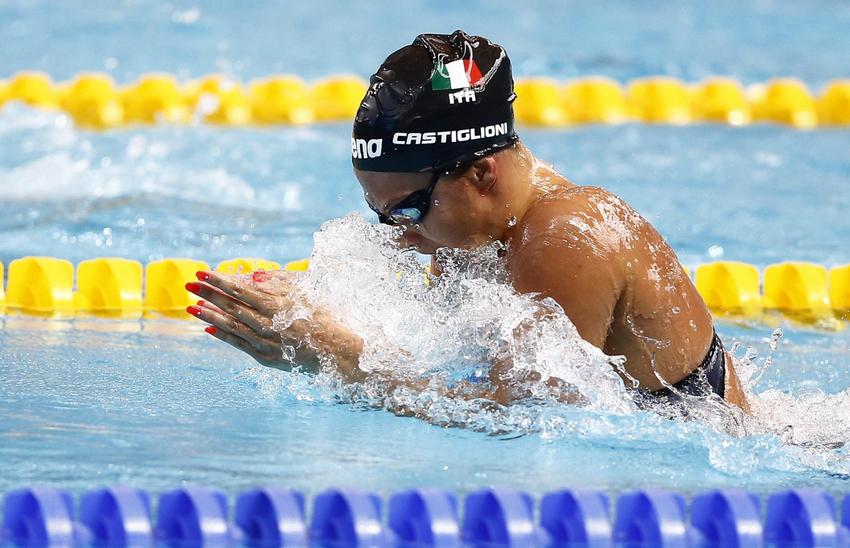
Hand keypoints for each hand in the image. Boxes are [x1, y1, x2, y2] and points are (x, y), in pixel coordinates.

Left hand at [185, 269, 363, 378]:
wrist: (341, 354)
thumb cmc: (329, 320)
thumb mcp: (309, 295)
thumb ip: (281, 285)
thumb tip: (255, 276)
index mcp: (279, 305)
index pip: (241, 290)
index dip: (220, 281)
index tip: (203, 272)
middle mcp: (269, 324)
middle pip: (231, 306)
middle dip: (208, 294)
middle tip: (189, 284)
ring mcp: (266, 342)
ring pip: (231, 326)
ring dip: (209, 315)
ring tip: (190, 307)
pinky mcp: (267, 357)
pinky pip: (240, 345)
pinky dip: (223, 336)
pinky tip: (209, 329)